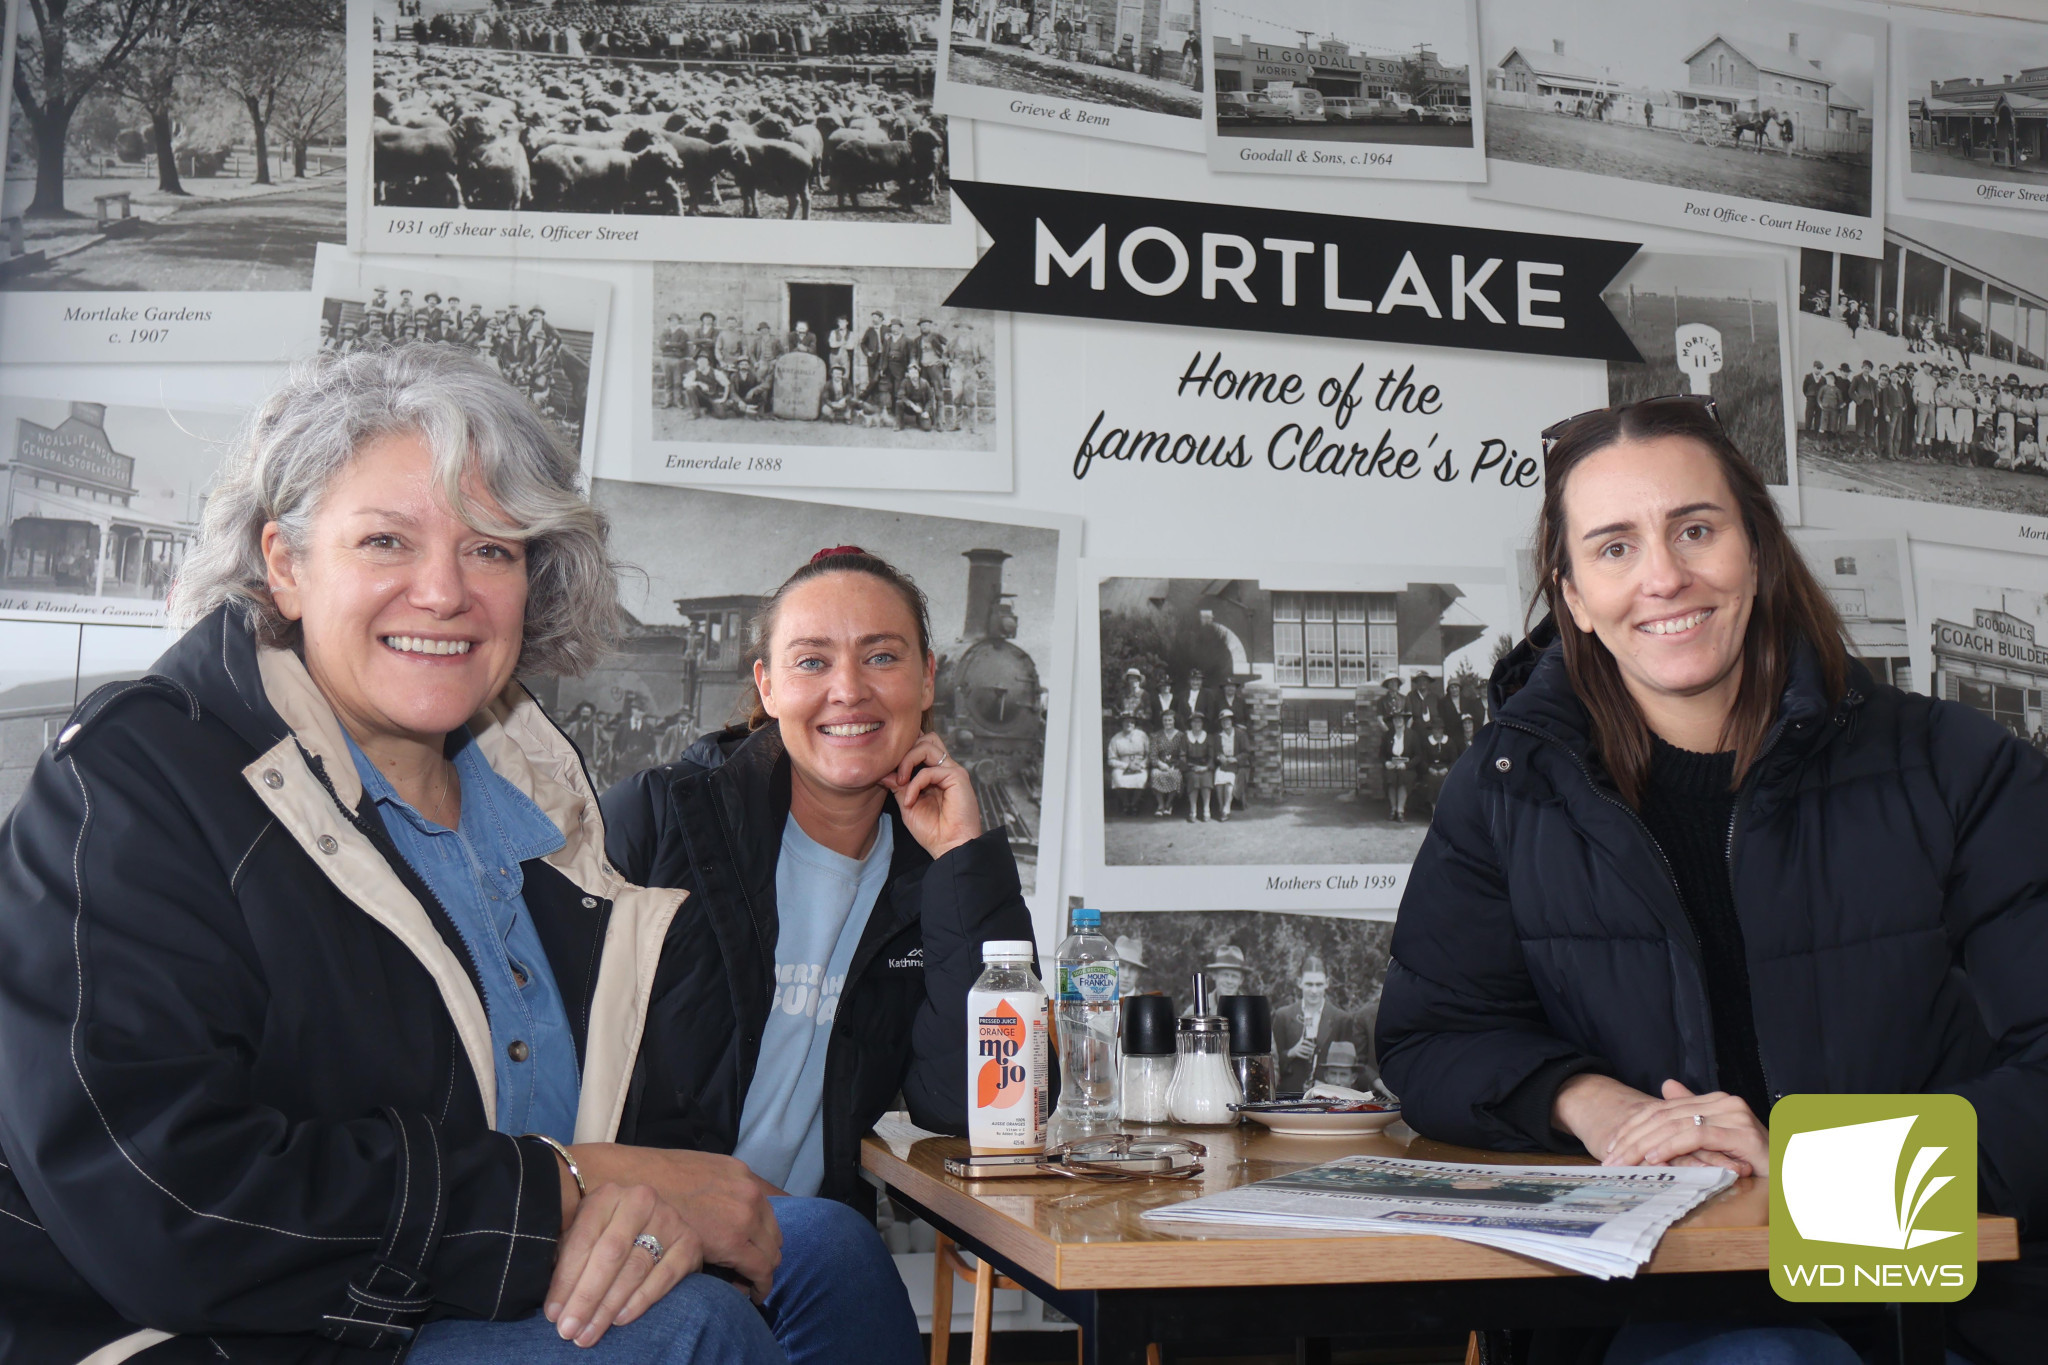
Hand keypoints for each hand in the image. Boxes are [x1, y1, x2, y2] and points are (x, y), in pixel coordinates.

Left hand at [546, 1183, 700, 1347]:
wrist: (654, 1225)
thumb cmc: (609, 1235)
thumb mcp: (586, 1234)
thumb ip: (569, 1257)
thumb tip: (555, 1302)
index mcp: (607, 1195)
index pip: (583, 1239)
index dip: (566, 1278)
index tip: (553, 1313)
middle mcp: (640, 1200)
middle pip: (609, 1254)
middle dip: (586, 1297)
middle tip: (570, 1329)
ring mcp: (669, 1219)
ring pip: (635, 1269)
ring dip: (609, 1306)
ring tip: (590, 1332)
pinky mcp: (689, 1242)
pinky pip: (664, 1277)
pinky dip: (641, 1300)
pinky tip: (621, 1319)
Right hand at [571, 1145, 780, 1300]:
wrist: (632, 1182)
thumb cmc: (658, 1181)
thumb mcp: (700, 1173)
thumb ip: (719, 1190)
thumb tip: (724, 1214)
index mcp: (743, 1177)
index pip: (769, 1214)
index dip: (763, 1237)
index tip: (755, 1253)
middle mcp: (749, 1195)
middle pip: (774, 1236)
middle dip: (765, 1257)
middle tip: (749, 1273)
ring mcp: (742, 1216)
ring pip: (769, 1255)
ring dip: (760, 1272)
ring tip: (745, 1285)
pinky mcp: (729, 1242)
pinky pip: (756, 1269)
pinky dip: (756, 1284)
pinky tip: (746, 1294)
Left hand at [879, 731, 982, 859]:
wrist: (950, 848)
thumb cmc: (932, 831)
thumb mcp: (907, 805)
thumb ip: (898, 786)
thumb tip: (883, 770)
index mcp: (935, 773)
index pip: (920, 746)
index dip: (903, 752)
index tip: (887, 771)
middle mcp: (945, 768)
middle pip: (925, 737)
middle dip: (905, 750)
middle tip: (895, 772)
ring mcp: (953, 770)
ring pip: (927, 744)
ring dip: (907, 761)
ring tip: (900, 782)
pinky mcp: (958, 777)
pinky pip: (930, 770)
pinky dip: (915, 784)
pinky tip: (910, 801)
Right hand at [1286, 1035, 1316, 1060]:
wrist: (1292, 1052)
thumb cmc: (1299, 1046)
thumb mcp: (1300, 1041)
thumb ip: (1304, 1037)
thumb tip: (1305, 1030)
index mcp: (1301, 1041)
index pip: (1306, 1042)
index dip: (1311, 1044)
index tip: (1315, 1046)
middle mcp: (1299, 1045)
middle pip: (1305, 1047)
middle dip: (1310, 1049)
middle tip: (1314, 1050)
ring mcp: (1297, 1049)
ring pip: (1304, 1051)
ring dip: (1309, 1053)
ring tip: (1312, 1053)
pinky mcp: (1296, 1053)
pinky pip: (1301, 1055)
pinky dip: (1305, 1056)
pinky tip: (1308, 1057)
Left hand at [1602, 1080, 1769, 1177]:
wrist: (1790, 1172)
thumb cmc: (1753, 1160)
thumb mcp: (1716, 1139)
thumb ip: (1692, 1115)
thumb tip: (1666, 1086)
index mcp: (1715, 1100)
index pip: (1661, 1109)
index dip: (1633, 1127)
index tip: (1611, 1148)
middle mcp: (1724, 1102)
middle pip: (1664, 1116)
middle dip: (1633, 1139)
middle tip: (1610, 1159)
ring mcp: (1734, 1116)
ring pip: (1676, 1125)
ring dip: (1645, 1145)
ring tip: (1625, 1161)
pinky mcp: (1741, 1134)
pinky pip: (1697, 1136)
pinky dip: (1672, 1146)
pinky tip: (1654, 1158)